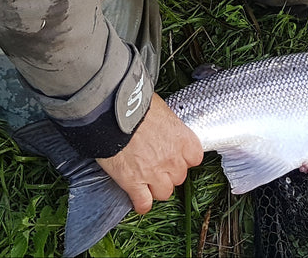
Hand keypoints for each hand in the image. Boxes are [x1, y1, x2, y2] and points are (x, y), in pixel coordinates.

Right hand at [95, 93, 203, 213]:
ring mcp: (153, 173)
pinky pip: (143, 203)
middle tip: (157, 164)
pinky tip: (137, 198)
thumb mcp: (159, 107)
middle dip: (169, 173)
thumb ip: (166, 122)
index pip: (195, 158)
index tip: (176, 155)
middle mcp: (172, 159)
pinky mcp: (133, 183)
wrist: (112, 114)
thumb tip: (160, 121)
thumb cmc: (135, 104)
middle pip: (179, 177)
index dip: (184, 158)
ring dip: (156, 188)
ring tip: (147, 180)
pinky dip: (141, 203)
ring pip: (164, 193)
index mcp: (181, 138)